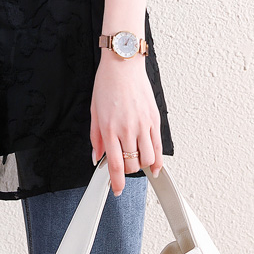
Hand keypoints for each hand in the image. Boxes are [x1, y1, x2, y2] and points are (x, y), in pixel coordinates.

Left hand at [90, 51, 162, 195]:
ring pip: (148, 160)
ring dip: (142, 167)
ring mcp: (143, 125)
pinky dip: (158, 161)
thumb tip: (96, 157)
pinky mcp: (154, 119)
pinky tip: (154, 165)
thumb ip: (95, 137)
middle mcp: (127, 129)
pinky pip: (159, 147)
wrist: (123, 64)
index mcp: (109, 128)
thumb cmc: (107, 82)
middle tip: (123, 166)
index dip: (117, 182)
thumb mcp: (94, 110)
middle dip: (127, 171)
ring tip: (137, 162)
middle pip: (132, 165)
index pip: (115, 165)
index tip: (117, 189)